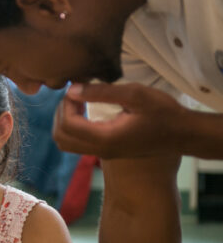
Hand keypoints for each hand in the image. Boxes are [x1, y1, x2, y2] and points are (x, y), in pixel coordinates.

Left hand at [53, 82, 186, 157]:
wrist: (183, 134)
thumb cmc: (163, 112)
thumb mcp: (135, 95)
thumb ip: (101, 92)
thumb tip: (72, 90)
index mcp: (106, 138)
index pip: (68, 125)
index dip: (66, 104)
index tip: (77, 89)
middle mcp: (100, 150)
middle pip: (61, 138)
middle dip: (60, 114)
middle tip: (75, 95)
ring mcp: (102, 153)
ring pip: (66, 143)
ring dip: (64, 122)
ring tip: (79, 102)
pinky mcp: (106, 151)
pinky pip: (77, 143)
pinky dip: (73, 128)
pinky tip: (86, 111)